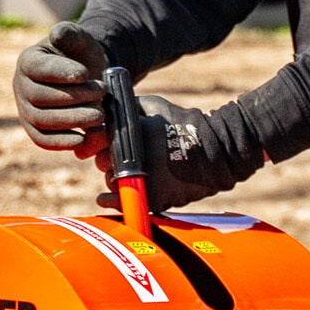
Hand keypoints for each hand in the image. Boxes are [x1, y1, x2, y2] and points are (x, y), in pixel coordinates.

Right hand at [12, 20, 111, 158]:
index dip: (60, 73)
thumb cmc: (80, 54)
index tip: (85, 74)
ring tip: (100, 115)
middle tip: (101, 94)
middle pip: (40, 97)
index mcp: (28, 61)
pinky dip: (61, 142)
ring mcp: (25, 110)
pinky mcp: (35, 130)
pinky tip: (84, 140)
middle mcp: (21, 86)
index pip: (38, 68)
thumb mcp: (78, 38)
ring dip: (71, 120)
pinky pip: (43, 139)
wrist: (87, 76)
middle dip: (72, 97)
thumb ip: (69, 33)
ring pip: (41, 120)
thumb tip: (57, 35)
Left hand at [94, 94, 251, 213]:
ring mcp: (142, 182)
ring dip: (114, 180)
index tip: (95, 146)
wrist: (215, 151)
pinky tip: (106, 198)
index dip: (95, 144)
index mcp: (128, 136)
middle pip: (103, 164)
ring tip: (124, 174)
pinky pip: (125, 203)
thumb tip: (106, 109)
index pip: (97, 141)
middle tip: (113, 160)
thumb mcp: (152, 106)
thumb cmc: (182, 125)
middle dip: (106, 161)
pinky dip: (115, 200)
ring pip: (114, 184)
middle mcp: (131, 161)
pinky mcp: (153, 200)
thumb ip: (128, 109)